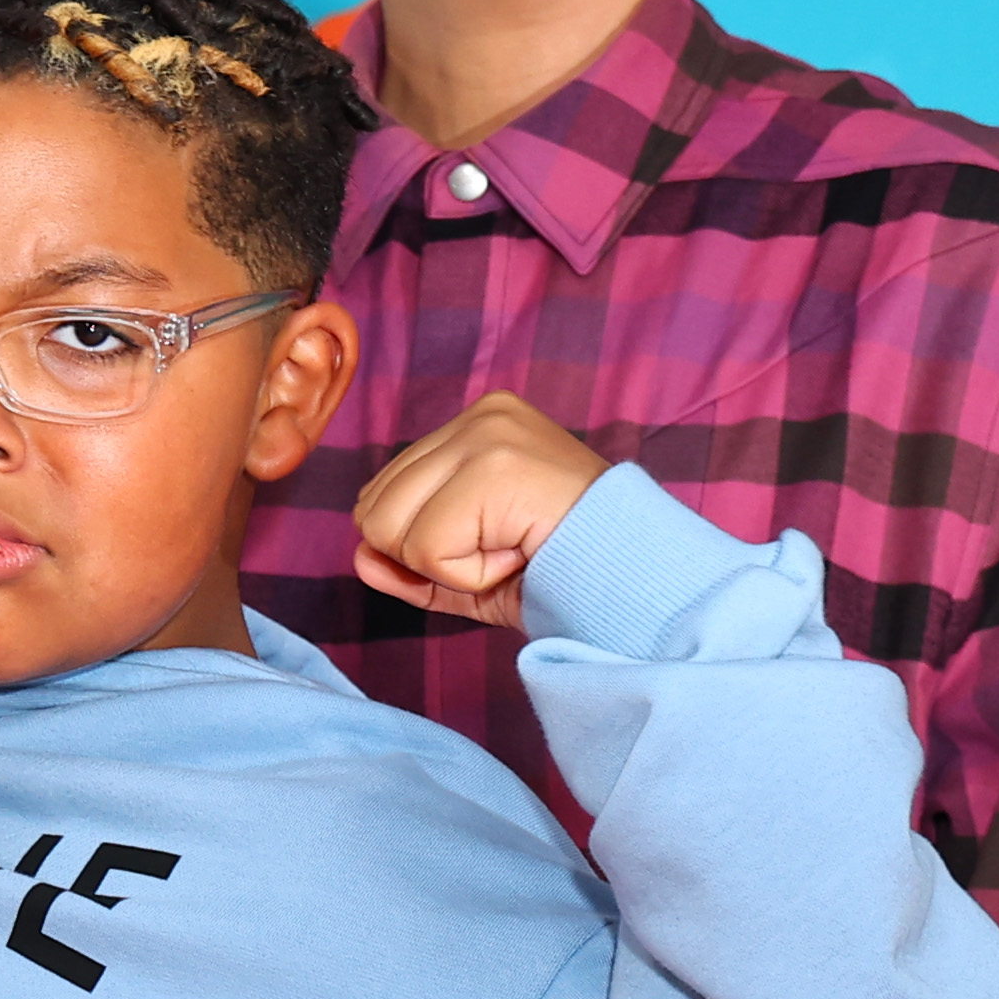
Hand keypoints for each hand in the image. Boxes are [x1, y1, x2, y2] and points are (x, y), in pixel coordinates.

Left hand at [347, 396, 610, 624]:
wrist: (640, 581)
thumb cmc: (564, 574)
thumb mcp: (471, 572)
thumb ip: (409, 563)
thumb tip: (359, 556)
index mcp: (474, 426)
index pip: (385, 494)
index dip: (426, 546)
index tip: (497, 546)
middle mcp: (478, 416)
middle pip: (375, 509)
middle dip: (431, 556)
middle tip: (504, 551)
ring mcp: (486, 434)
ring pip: (390, 529)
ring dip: (450, 566)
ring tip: (512, 549)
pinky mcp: (494, 465)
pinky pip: (426, 548)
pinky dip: (467, 575)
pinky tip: (518, 553)